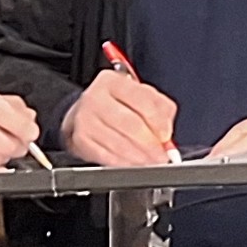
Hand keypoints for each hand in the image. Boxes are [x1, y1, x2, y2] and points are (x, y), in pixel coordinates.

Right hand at [62, 70, 177, 165]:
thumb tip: (165, 133)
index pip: (141, 99)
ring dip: (139, 157)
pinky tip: (133, 164)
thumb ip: (160, 109)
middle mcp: (95, 98)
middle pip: (129, 124)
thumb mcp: (140, 96)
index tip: (166, 135)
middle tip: (161, 155)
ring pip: (118, 143)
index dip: (158, 121)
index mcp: (113, 82)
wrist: (85, 114)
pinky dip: (124, 163)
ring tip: (150, 162)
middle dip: (150, 144)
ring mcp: (85, 119)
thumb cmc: (117, 106)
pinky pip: (106, 156)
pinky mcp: (80, 140)